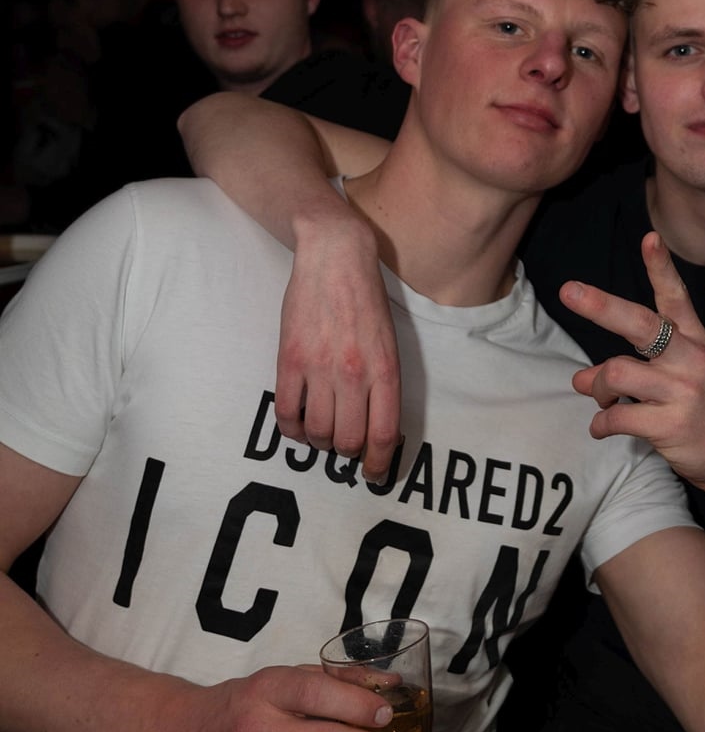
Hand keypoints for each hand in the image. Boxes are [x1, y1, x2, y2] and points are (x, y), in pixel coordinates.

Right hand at [275, 217, 400, 482]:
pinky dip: (292, 429)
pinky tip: (297, 425)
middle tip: (344, 445)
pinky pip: (287, 413)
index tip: (374, 474)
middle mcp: (354, 374)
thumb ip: (384, 382)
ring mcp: (319, 368)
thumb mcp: (389, 342)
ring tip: (321, 431)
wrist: (335, 257)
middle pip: (348, 441)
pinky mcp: (290, 360)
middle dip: (347, 453)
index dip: (378, 463)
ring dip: (320, 442)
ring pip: (318, 432)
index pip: (384, 434)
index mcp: (385, 370)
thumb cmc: (367, 300)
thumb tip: (378, 425)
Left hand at [560, 234, 704, 494]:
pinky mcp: (671, 424)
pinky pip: (618, 415)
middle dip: (601, 305)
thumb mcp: (687, 378)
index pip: (676, 298)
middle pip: (640, 323)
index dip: (661, 267)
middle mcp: (690, 359)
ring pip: (617, 371)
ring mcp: (682, 391)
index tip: (650, 239)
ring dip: (598, 386)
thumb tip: (580, 377)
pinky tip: (603, 427)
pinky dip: (601, 423)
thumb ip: (635, 371)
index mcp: (695, 341)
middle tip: (569, 291)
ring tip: (601, 399)